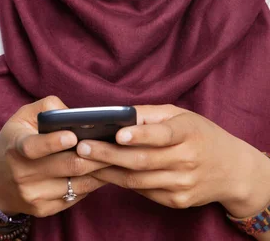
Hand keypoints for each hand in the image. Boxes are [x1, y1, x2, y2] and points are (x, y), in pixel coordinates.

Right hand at [0, 96, 108, 217]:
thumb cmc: (13, 141)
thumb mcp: (21, 118)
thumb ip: (46, 108)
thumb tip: (74, 114)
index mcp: (16, 148)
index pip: (33, 147)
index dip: (53, 142)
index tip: (73, 135)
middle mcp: (23, 174)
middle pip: (66, 166)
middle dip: (93, 155)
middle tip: (112, 145)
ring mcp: (33, 195)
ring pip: (76, 184)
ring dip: (98, 171)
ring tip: (113, 158)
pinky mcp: (43, 209)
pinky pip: (75, 197)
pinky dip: (91, 184)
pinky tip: (100, 173)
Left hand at [75, 104, 262, 211]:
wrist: (232, 170)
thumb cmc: (201, 134)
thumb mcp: (182, 115)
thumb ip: (151, 114)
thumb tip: (119, 114)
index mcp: (189, 133)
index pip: (163, 135)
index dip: (140, 135)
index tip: (118, 133)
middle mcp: (187, 160)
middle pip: (142, 161)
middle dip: (108, 154)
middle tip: (82, 147)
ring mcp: (182, 184)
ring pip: (138, 180)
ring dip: (108, 171)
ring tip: (84, 161)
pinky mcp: (177, 201)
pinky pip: (144, 192)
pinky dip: (121, 182)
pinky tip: (104, 173)